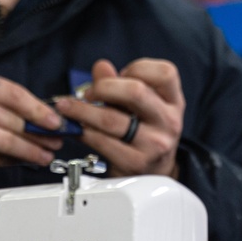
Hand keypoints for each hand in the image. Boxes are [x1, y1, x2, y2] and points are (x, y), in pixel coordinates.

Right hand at [0, 67, 64, 190]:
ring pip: (9, 141)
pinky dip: (13, 161)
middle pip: (15, 119)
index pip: (14, 93)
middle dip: (41, 132)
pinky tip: (24, 161)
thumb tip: (35, 115)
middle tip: (57, 138)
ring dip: (33, 150)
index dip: (39, 108)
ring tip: (46, 154)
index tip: (56, 118)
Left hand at [53, 58, 184, 178]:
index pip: (165, 73)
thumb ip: (121, 83)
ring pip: (111, 119)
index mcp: (174, 102)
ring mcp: (154, 144)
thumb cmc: (145, 132)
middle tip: (88, 93)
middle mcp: (168, 122)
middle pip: (135, 92)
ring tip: (67, 107)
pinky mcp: (135, 162)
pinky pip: (101, 141)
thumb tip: (101, 67)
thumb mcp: (142, 106)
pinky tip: (76, 128)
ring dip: (82, 110)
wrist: (153, 173)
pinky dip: (82, 132)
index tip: (120, 74)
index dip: (137, 68)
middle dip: (103, 87)